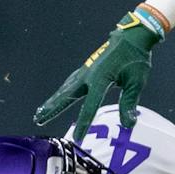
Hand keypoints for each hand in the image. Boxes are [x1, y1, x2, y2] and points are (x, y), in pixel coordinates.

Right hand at [35, 14, 160, 135]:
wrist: (132, 36)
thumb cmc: (136, 58)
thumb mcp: (136, 82)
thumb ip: (129, 103)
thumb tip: (128, 124)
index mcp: (101, 78)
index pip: (90, 106)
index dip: (83, 123)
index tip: (77, 138)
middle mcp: (89, 74)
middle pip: (67, 96)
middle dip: (53, 109)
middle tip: (38, 119)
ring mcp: (86, 70)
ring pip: (66, 89)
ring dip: (53, 101)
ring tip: (41, 112)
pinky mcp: (88, 68)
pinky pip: (71, 82)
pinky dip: (62, 92)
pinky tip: (59, 97)